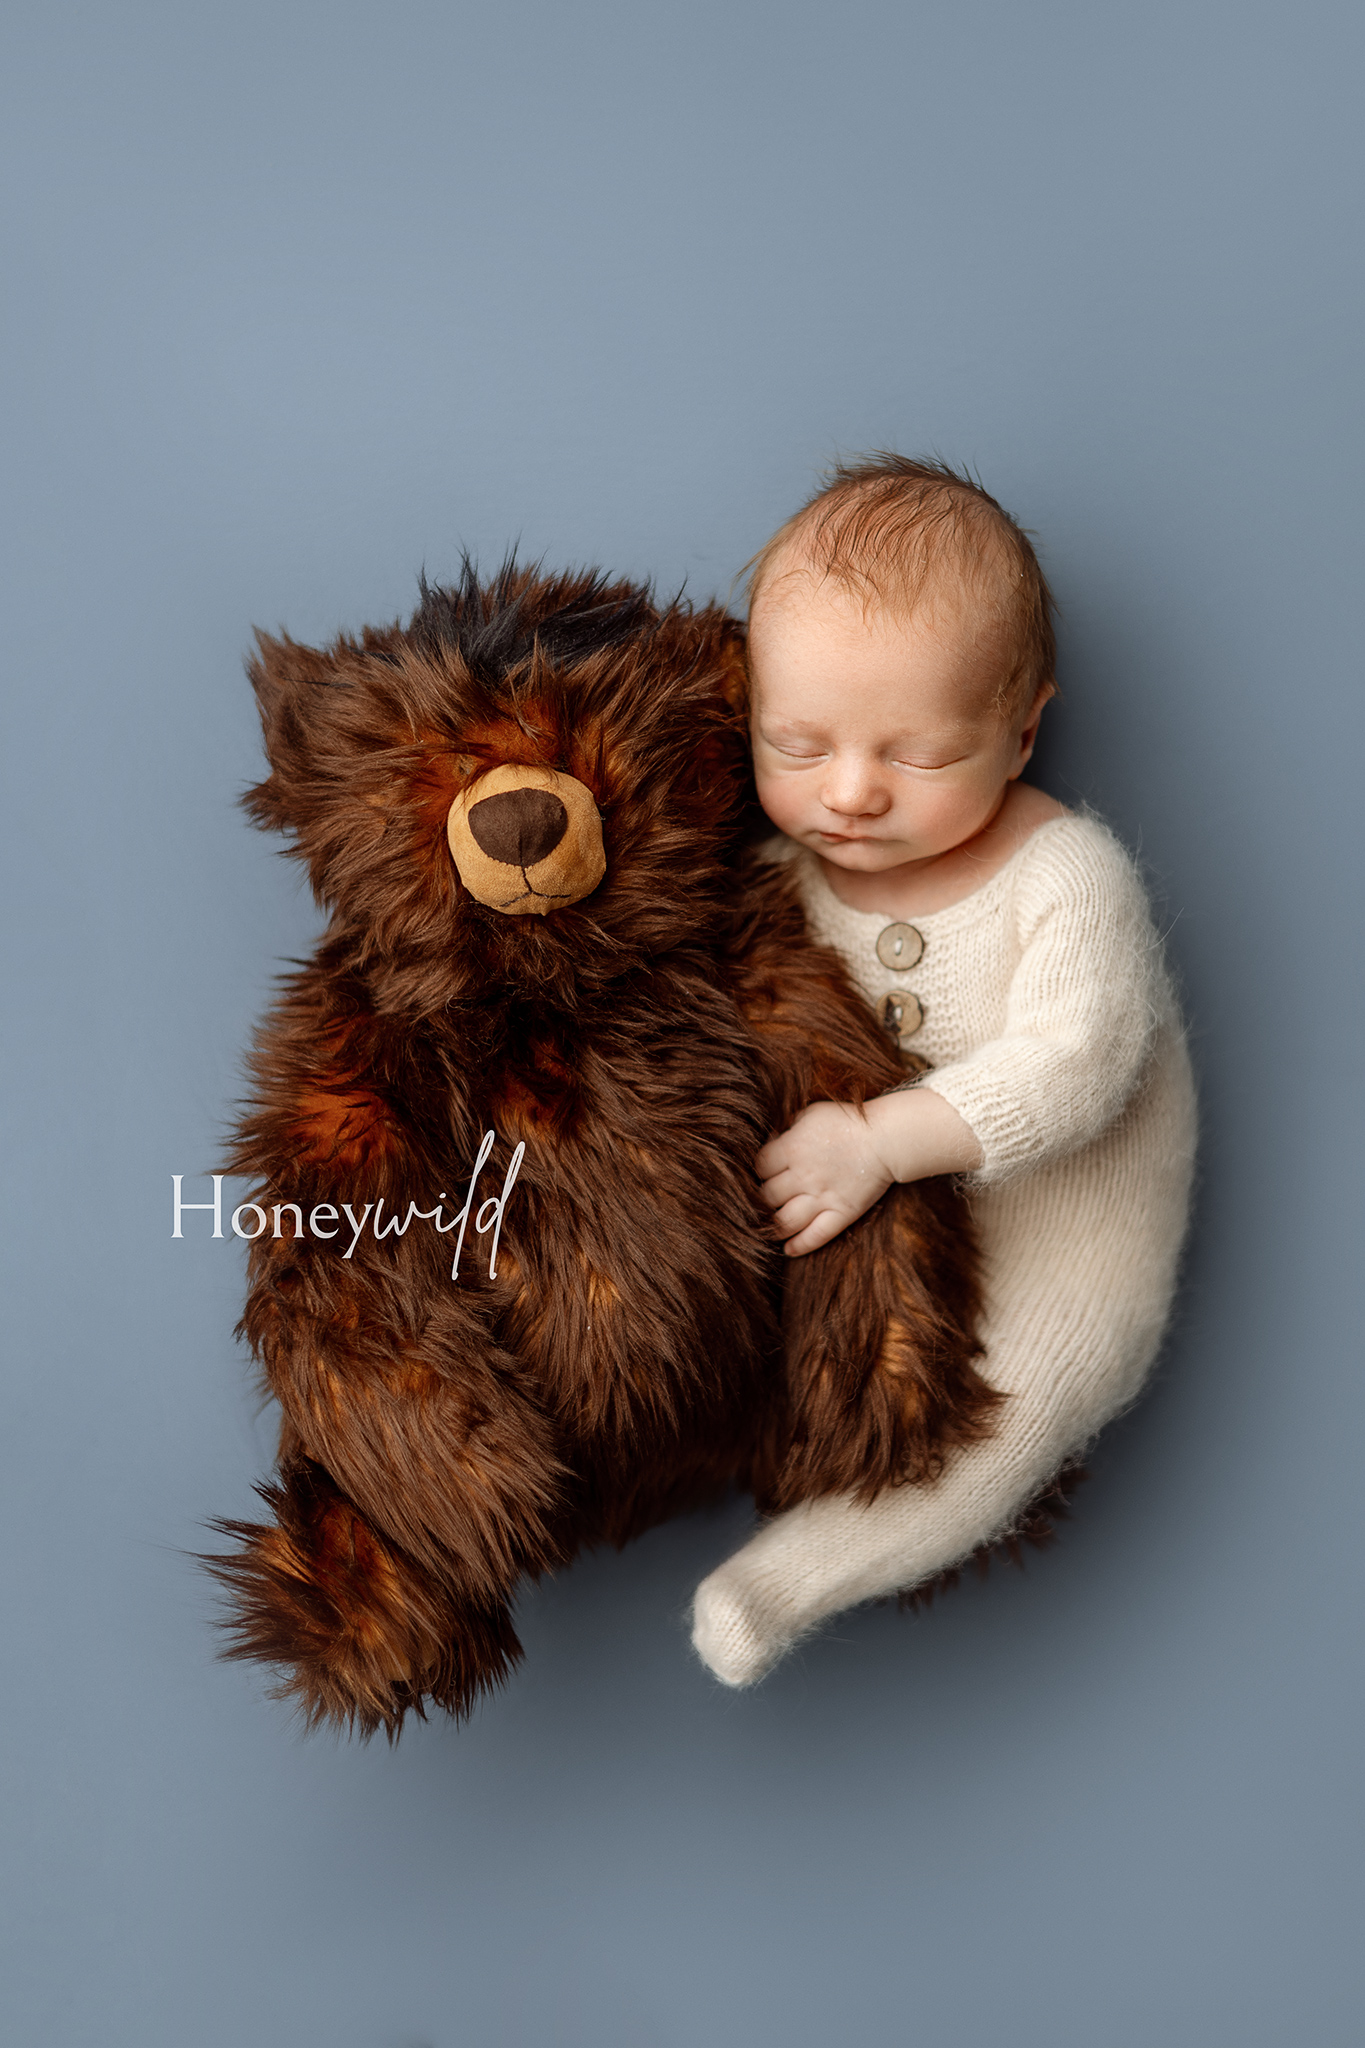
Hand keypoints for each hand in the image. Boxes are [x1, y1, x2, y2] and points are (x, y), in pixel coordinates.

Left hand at [756, 1100, 894, 1256]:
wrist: (886, 1137)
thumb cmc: (847, 1120)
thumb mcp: (811, 1114)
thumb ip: (787, 1128)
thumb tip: (770, 1142)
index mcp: (792, 1148)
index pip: (760, 1167)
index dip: (758, 1171)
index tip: (764, 1173)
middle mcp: (803, 1176)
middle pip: (768, 1195)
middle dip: (763, 1198)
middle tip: (766, 1200)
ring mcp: (822, 1197)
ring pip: (786, 1221)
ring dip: (773, 1227)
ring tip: (769, 1229)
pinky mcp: (842, 1213)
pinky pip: (816, 1235)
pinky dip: (800, 1246)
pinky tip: (788, 1250)